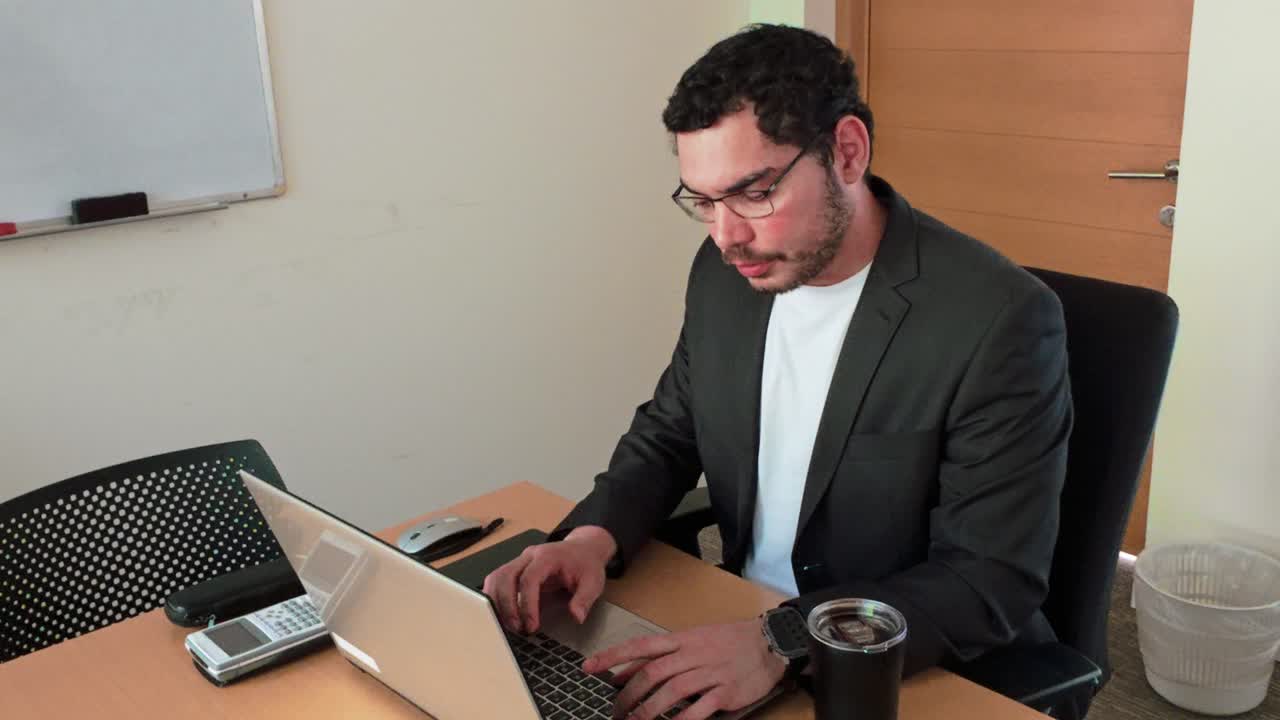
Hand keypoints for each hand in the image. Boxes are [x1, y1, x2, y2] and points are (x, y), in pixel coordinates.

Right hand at [482, 526, 615, 633]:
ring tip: (506, 625)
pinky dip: (494, 597)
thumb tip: (576, 617)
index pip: (529, 578)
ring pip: (497, 577)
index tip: (531, 626)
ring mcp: (520, 561)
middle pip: (506, 576)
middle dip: (507, 605)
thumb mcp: (593, 581)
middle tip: (516, 628)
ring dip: (497, 602)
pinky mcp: (515, 568)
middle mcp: (529, 556)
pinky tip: (500, 614)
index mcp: (548, 556)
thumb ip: (584, 599)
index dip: (528, 604)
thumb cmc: (586, 564)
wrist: (582, 549)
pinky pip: (497, 580)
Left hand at [583, 618, 785, 719]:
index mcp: (681, 639)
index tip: (588, 666)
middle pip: (651, 673)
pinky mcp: (725, 692)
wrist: (768, 642)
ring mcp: (709, 672)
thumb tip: (621, 674)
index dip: (612, 656)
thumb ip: (658, 657)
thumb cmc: (726, 641)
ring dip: (648, 711)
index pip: (640, 646)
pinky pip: (698, 708)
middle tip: (615, 711)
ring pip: (670, 692)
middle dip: (628, 695)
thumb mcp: (691, 640)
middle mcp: (692, 654)